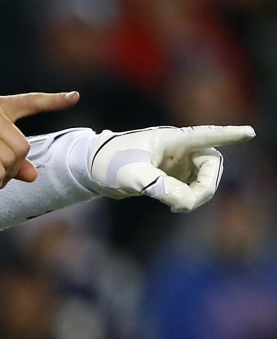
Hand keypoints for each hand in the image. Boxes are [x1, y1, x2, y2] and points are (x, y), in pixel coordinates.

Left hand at [89, 125, 254, 211]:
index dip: (228, 135)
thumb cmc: (110, 163)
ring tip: (176, 206)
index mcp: (170, 139)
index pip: (205, 135)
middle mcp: (178, 148)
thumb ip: (160, 188)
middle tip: (188, 203)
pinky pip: (191, 186)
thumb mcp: (133, 176)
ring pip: (203, 178)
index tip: (248, 132)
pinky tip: (175, 205)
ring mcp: (176, 162)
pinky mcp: (170, 175)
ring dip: (198, 193)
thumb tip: (186, 202)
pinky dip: (188, 197)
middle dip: (206, 185)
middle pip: (211, 164)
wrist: (91, 168)